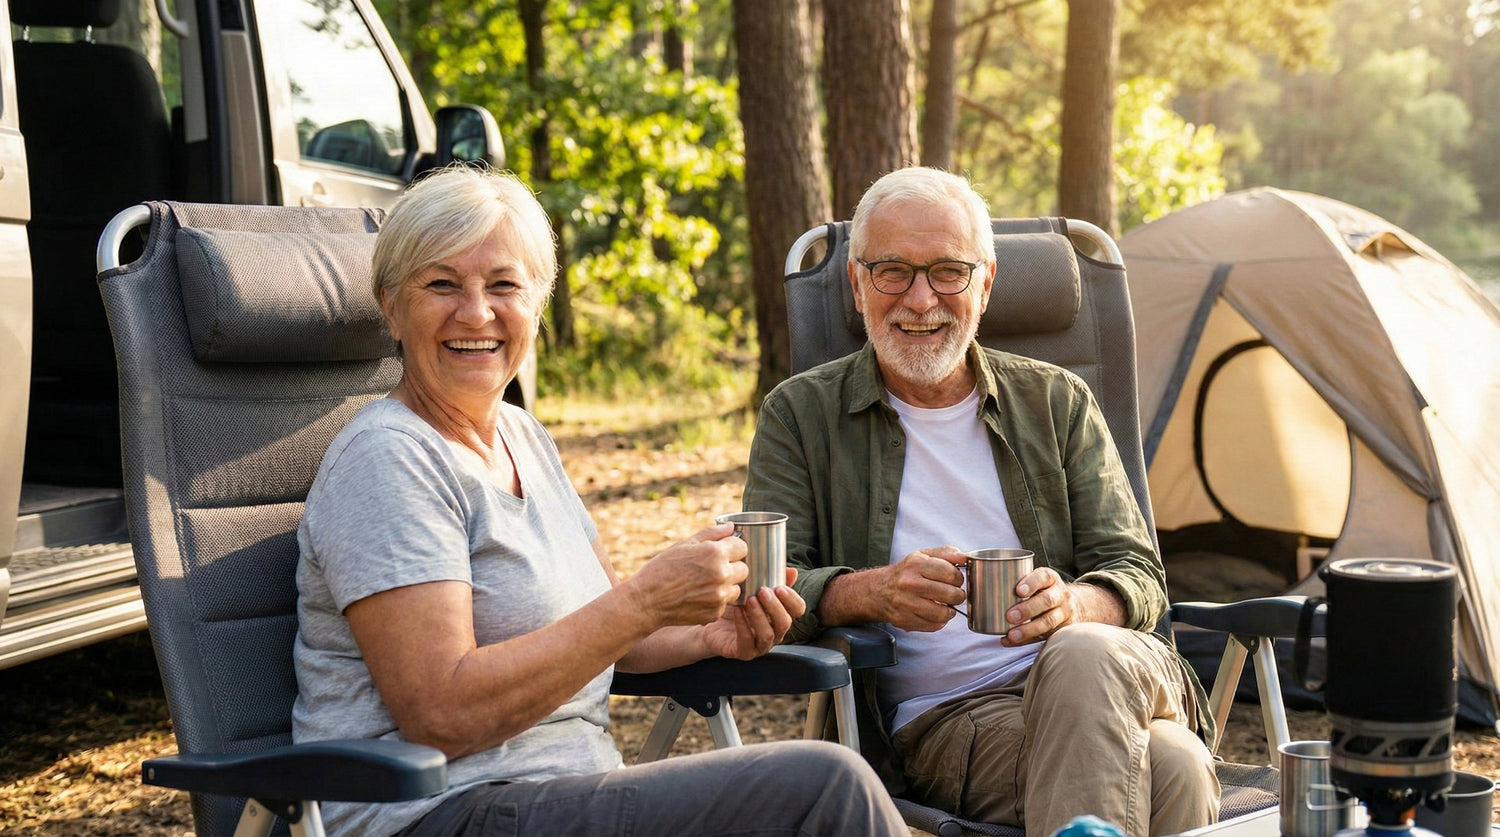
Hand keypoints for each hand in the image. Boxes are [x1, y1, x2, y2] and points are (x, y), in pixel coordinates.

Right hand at [623, 523, 748, 628]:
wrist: (647, 600)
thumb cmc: (662, 569)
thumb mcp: (684, 544)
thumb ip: (711, 534)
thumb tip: (731, 527)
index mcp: (715, 553)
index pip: (742, 547)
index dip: (733, 548)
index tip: (724, 551)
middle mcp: (722, 575)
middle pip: (744, 568)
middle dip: (732, 567)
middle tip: (713, 568)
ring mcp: (720, 596)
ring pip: (736, 588)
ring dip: (726, 585)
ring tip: (704, 584)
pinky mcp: (715, 613)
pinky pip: (725, 604)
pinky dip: (716, 601)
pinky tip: (698, 596)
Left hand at [701, 568, 804, 659]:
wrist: (713, 621)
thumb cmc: (736, 604)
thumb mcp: (753, 589)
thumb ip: (772, 580)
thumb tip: (791, 571)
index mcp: (781, 616)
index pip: (798, 610)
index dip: (792, 599)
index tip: (780, 587)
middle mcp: (775, 632)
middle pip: (785, 623)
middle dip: (775, 606)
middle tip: (763, 591)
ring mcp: (760, 645)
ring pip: (767, 635)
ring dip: (760, 616)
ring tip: (750, 600)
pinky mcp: (744, 652)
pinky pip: (747, 642)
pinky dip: (743, 625)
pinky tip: (737, 611)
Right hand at [825, 546, 965, 631]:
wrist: (878, 591)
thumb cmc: (906, 572)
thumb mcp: (923, 555)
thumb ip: (946, 553)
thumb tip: (964, 557)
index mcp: (916, 564)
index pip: (951, 574)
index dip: (959, 578)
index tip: (955, 580)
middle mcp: (909, 583)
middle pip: (951, 595)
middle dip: (957, 596)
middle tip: (953, 594)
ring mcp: (905, 604)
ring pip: (943, 613)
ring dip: (949, 610)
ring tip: (945, 605)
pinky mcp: (904, 620)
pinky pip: (934, 626)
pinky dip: (939, 621)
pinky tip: (934, 613)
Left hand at [1001, 567, 1125, 645]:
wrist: (1073, 604)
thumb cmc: (1043, 590)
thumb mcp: (1037, 580)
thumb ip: (1016, 581)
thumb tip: (977, 584)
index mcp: (1050, 578)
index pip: (1043, 576)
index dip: (1032, 583)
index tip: (1018, 591)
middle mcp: (1060, 594)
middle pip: (1047, 601)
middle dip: (1028, 609)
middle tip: (1009, 616)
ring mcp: (1064, 613)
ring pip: (1049, 622)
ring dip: (1028, 630)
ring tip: (1011, 635)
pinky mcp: (1062, 629)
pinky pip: (1045, 636)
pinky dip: (1026, 641)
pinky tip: (1009, 642)